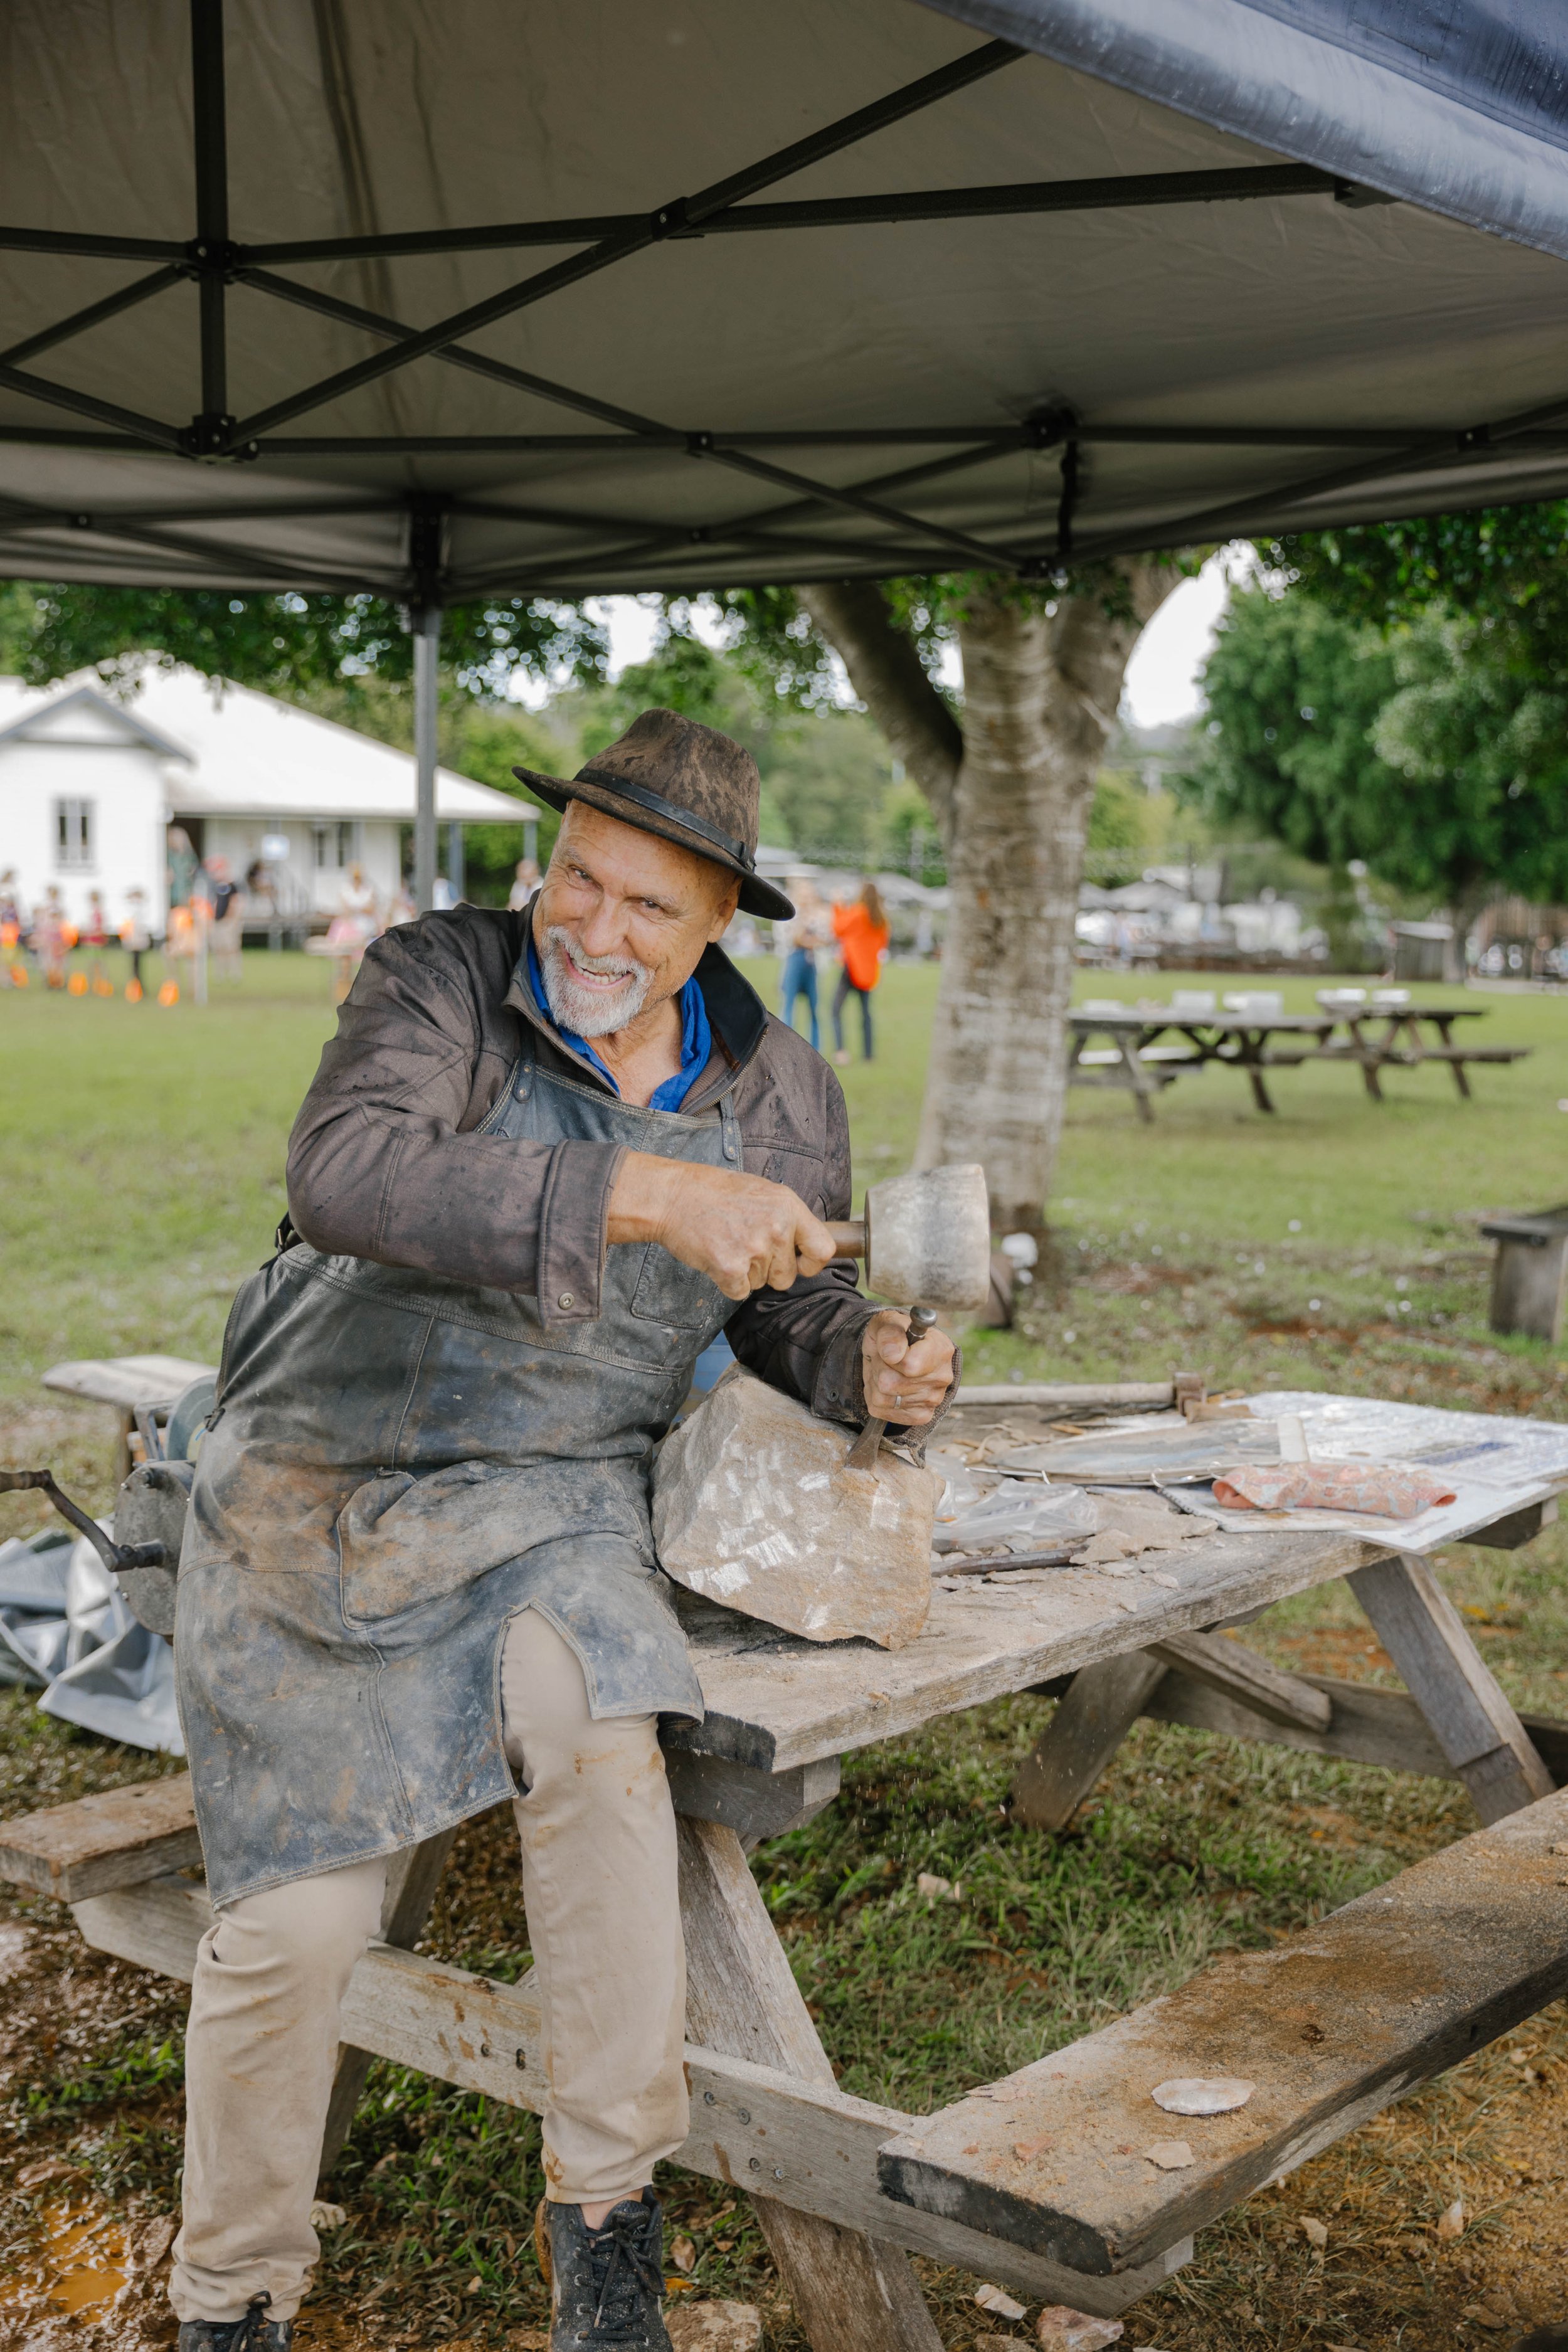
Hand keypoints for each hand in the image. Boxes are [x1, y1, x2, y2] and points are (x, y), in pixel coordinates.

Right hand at [609, 1150, 834, 1300]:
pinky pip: (739, 1292)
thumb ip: (787, 1217)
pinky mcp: (731, 1269)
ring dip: (745, 1273)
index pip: (824, 1249)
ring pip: (761, 1284)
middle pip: (787, 1276)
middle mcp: (776, 1228)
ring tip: (727, 1243)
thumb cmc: (715, 1192)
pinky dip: (727, 1282)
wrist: (674, 1196)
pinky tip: (715, 1256)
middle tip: (745, 1245)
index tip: (800, 1264)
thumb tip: (806, 1243)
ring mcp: (754, 1249)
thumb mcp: (763, 1192)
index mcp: (788, 1207)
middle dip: (769, 1270)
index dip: (812, 1263)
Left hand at [862, 1310, 955, 1426]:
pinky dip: (877, 1399)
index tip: (888, 1349)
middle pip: (890, 1384)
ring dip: (875, 1384)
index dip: (888, 1357)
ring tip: (885, 1370)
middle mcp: (942, 1376)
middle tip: (884, 1359)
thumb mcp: (887, 1322)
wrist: (894, 1352)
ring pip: (883, 1399)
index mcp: (940, 1348)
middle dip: (878, 1369)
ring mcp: (934, 1399)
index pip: (910, 1366)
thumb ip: (890, 1332)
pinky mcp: (921, 1415)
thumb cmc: (893, 1335)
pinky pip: (883, 1412)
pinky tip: (888, 1387)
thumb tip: (892, 1354)